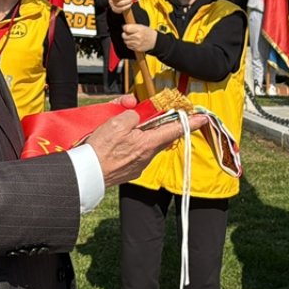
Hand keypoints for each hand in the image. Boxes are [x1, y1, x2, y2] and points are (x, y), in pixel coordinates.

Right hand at [85, 109, 206, 185]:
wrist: (86, 174)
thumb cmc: (99, 149)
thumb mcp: (116, 122)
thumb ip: (132, 114)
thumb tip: (136, 116)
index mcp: (147, 143)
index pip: (174, 129)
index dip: (190, 122)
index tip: (202, 118)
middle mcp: (147, 156)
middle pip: (158, 135)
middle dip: (156, 124)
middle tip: (149, 115)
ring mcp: (139, 165)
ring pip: (146, 144)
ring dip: (140, 134)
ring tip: (121, 130)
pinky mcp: (130, 171)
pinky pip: (135, 153)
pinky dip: (130, 145)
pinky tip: (117, 144)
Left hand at [121, 23, 157, 52]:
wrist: (154, 41)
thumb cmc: (148, 33)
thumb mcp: (141, 26)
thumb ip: (133, 26)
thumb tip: (124, 27)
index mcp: (139, 29)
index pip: (127, 28)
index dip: (124, 28)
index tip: (125, 28)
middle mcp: (138, 36)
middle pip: (124, 36)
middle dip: (124, 34)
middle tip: (126, 33)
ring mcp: (137, 43)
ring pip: (126, 42)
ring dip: (126, 40)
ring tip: (130, 38)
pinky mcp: (137, 49)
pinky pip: (129, 46)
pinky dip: (129, 44)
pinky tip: (133, 42)